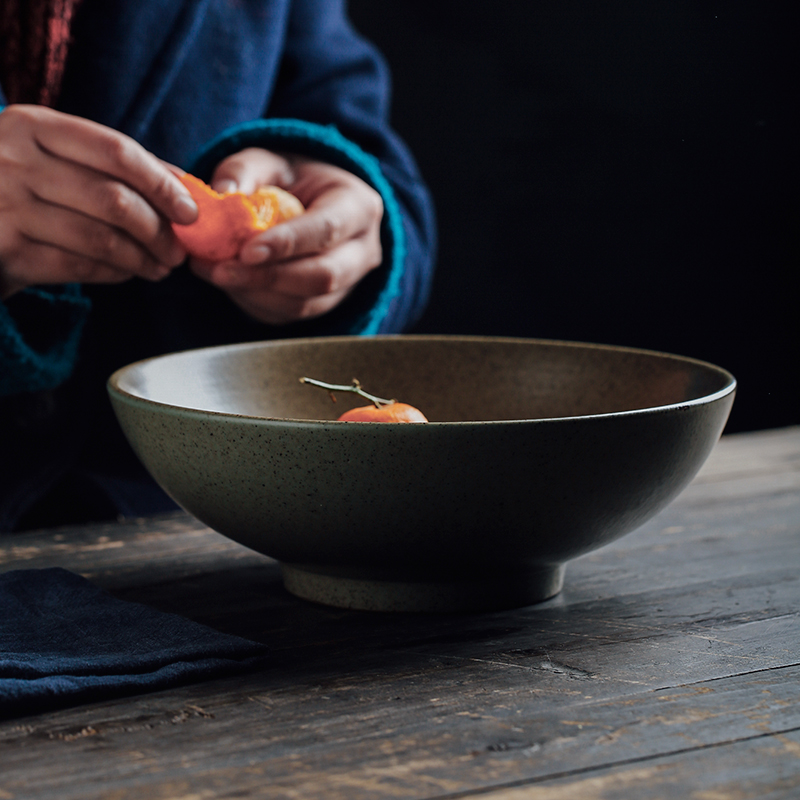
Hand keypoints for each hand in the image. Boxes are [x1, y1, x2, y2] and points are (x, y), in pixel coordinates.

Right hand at [0, 105, 196, 299]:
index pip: (117, 152)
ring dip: (141, 259)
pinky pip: (77, 265)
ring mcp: (5, 205)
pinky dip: (113, 273)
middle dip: (158, 232)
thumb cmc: (16, 185)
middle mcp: (15, 161)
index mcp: (32, 126)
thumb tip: (182, 184)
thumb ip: (111, 163)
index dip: (163, 184)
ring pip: (100, 237)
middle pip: (114, 199)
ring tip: (160, 268)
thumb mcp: (52, 156)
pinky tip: (126, 273)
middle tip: (177, 252)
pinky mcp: (5, 250)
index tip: (191, 212)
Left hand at [188, 148, 382, 324]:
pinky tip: (231, 284)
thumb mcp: (270, 162)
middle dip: (270, 277)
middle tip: (223, 271)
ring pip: (306, 303)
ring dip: (257, 294)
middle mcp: (363, 251)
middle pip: (324, 276)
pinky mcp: (327, 305)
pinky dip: (256, 303)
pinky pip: (291, 314)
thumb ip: (245, 171)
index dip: (288, 244)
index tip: (247, 251)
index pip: (327, 230)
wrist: (310, 206)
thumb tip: (222, 190)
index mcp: (358, 206)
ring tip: (217, 274)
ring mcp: (350, 284)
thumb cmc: (292, 181)